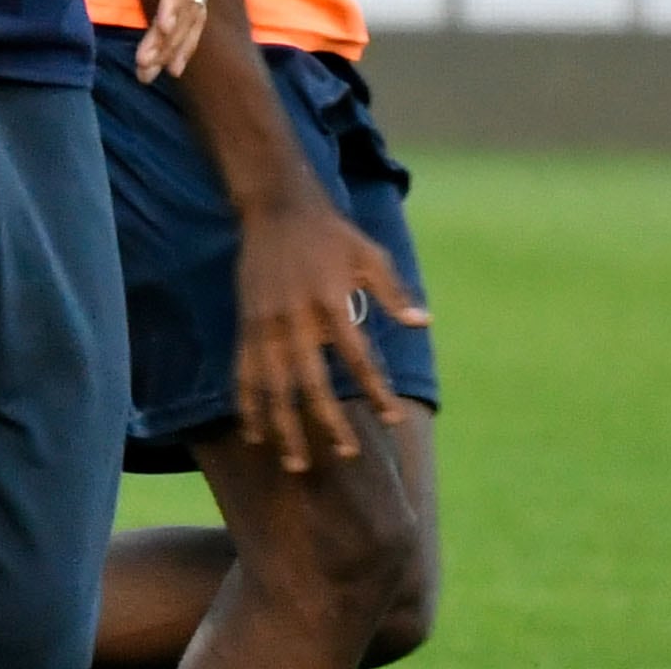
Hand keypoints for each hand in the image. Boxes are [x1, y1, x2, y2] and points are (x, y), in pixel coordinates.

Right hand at [233, 201, 428, 472]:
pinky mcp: (247, 325)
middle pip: (311, 383)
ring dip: (283, 427)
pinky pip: (244, 373)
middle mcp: (296, 318)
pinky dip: (248, 406)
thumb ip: (394, 292)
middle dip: (328, 422)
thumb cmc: (331, 234)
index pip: (358, 358)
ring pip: (272, 388)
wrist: (276, 208)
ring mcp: (266, 324)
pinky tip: (255, 433)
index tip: (392, 418)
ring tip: (295, 463)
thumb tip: (425, 321)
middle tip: (345, 453)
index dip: (376, 390)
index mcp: (331, 301)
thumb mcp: (369, 254)